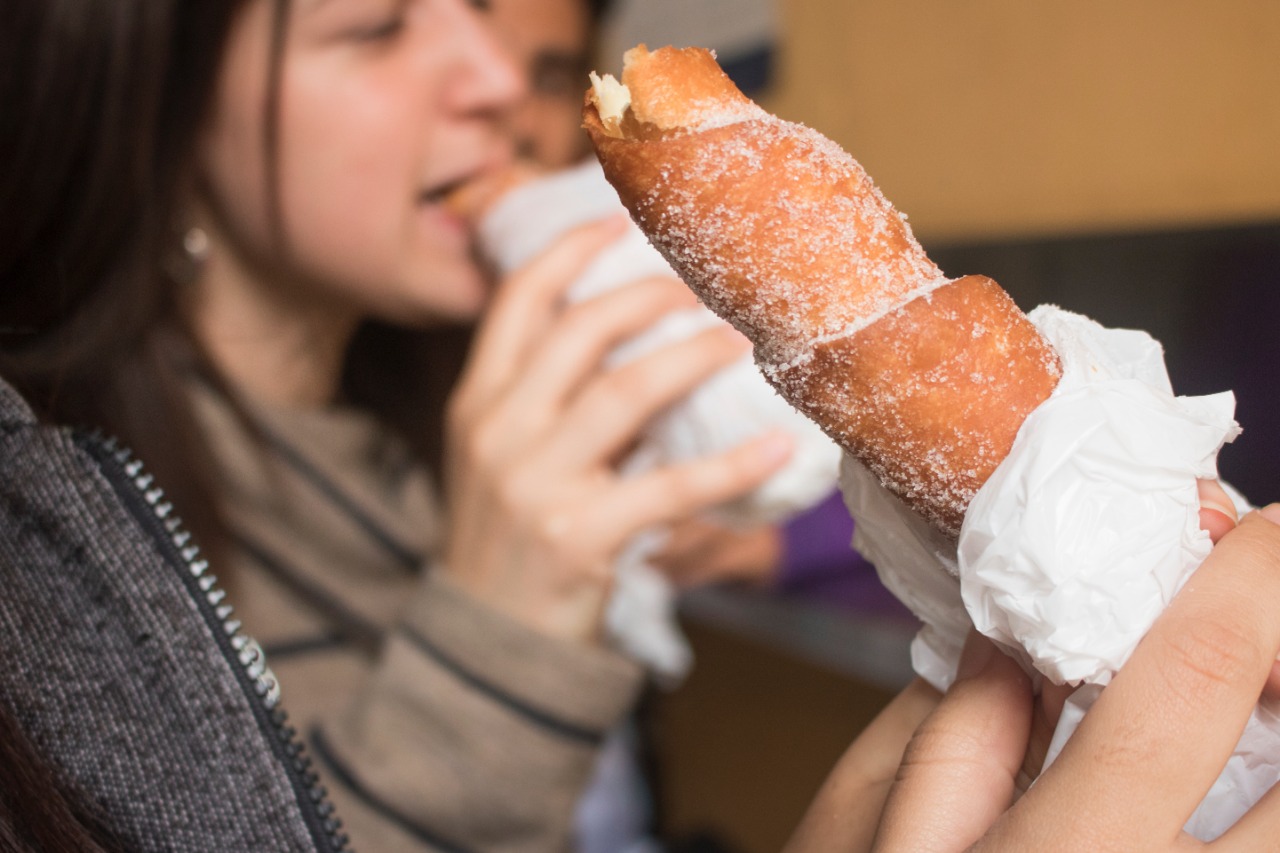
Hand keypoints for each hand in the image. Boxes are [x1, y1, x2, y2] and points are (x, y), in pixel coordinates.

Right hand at [442, 217, 791, 641]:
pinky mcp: (581, 536)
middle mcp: (500, 430)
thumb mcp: (501, 456)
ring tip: (741, 343)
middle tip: (702, 288)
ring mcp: (536, 483)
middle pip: (580, 330)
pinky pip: (671, 487)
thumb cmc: (508, 536)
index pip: (519, 300)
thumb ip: (545, 399)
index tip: (618, 221)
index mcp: (479, 401)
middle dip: (650, 295)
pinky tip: (774, 446)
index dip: (572, 251)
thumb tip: (638, 344)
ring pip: (628, 393)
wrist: (487, 639)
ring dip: (695, 357)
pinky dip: (731, 465)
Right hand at [789, 504, 1279, 851]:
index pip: (1197, 672)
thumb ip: (957, 731)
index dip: (1253, 575)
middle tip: (1278, 614)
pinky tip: (1250, 779)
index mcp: (1073, 849)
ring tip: (1267, 698)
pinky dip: (1276, 806)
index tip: (1267, 523)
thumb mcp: (881, 835)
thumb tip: (1024, 632)